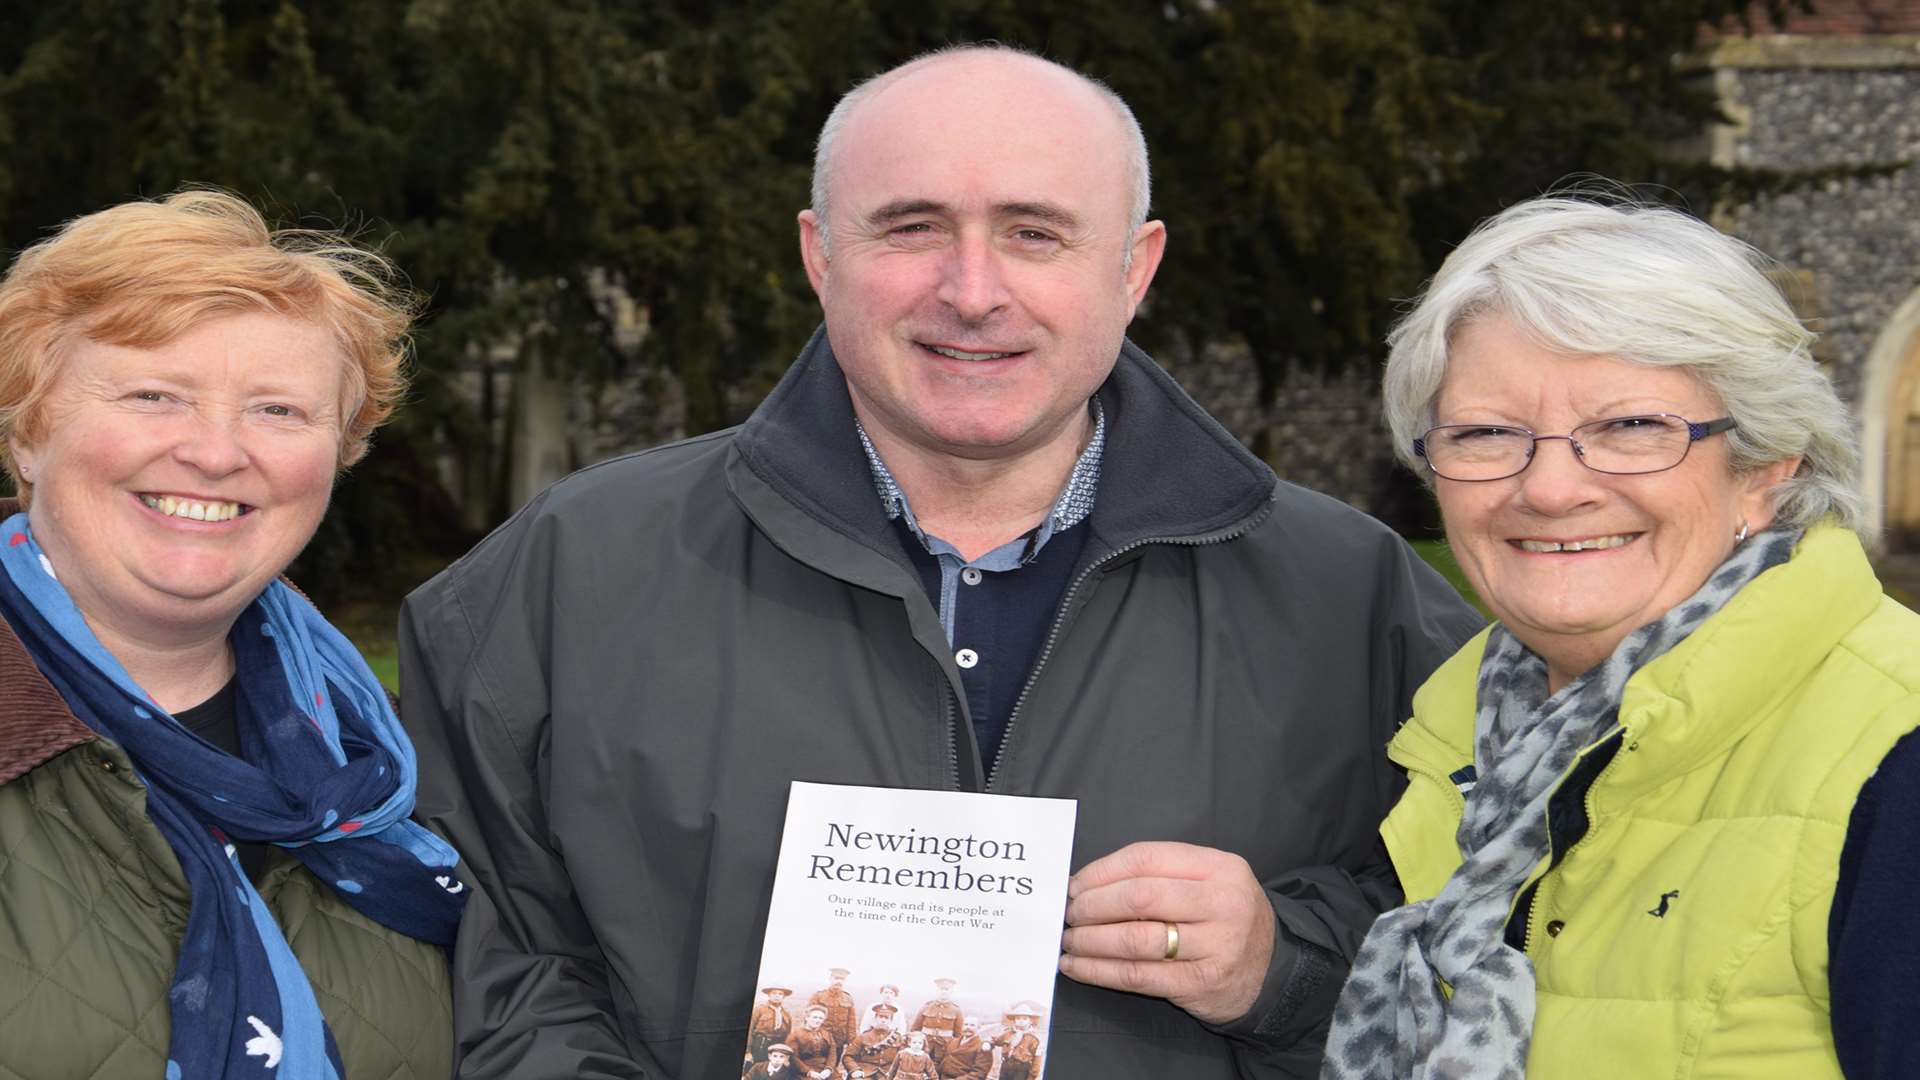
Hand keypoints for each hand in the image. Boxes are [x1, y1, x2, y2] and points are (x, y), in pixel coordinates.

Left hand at [1058, 841, 1273, 1024]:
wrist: (1275, 971)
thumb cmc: (1226, 919)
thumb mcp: (1210, 881)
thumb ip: (1161, 874)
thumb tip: (1087, 881)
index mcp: (1219, 867)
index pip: (1147, 858)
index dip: (1101, 870)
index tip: (1074, 883)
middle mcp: (1221, 903)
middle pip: (1139, 897)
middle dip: (1092, 905)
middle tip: (1069, 913)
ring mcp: (1214, 946)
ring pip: (1135, 939)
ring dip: (1090, 940)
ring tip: (1069, 940)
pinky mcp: (1200, 983)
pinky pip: (1137, 976)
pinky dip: (1098, 971)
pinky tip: (1077, 967)